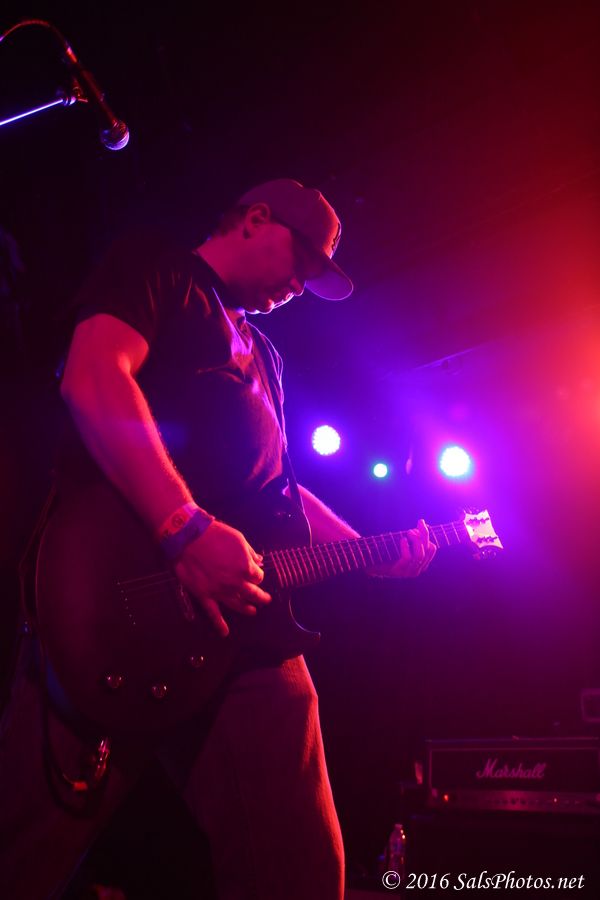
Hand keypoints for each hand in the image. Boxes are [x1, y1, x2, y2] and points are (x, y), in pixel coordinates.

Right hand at [173, 520, 270, 635]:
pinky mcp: (205, 595)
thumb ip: (250, 553)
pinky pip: (213, 613)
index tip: (255, 572)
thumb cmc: (215, 535)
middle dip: (260, 596)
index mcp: (245, 569)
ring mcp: (220, 591)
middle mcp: (235, 583)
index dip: (257, 574)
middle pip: (252, 593)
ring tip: (253, 611)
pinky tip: (224, 632)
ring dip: (247, 609)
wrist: (190, 538)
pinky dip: (219, 624)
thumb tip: (259, 561)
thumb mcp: (238, 539)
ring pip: (237, 604)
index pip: (258, 576)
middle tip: (265, 599)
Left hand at [369, 519, 435, 578]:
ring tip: (408, 532)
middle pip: (427, 550)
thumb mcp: (404, 543)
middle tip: (412, 527)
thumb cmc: (388, 550)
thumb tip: (424, 523)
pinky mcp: (398, 571)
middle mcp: (418, 569)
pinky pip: (407, 558)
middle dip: (422, 535)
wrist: (370, 562)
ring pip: (419, 555)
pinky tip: (402, 539)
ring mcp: (408, 572)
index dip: (427, 534)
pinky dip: (406, 547)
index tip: (420, 523)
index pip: (432, 548)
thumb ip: (414, 536)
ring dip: (416, 541)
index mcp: (422, 563)